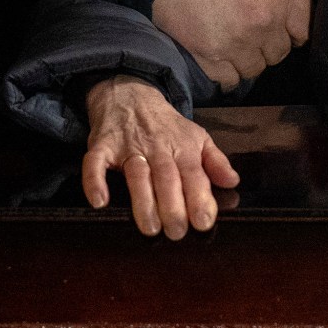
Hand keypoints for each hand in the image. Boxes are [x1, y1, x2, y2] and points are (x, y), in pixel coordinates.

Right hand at [81, 75, 239, 238]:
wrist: (131, 94)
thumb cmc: (167, 125)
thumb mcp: (197, 137)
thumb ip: (216, 161)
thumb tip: (233, 182)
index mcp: (183, 148)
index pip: (194, 175)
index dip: (199, 198)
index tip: (203, 222)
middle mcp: (157, 147)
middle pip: (167, 178)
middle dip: (173, 206)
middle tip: (177, 232)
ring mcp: (128, 146)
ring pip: (137, 175)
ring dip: (143, 201)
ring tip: (150, 228)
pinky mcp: (102, 145)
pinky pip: (95, 163)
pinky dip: (94, 181)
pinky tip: (99, 201)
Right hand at [152, 0, 318, 90]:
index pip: (304, 31)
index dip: (293, 25)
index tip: (280, 15)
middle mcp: (263, 27)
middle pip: (280, 52)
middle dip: (271, 40)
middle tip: (256, 24)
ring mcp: (234, 45)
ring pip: (255, 68)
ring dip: (250, 57)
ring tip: (238, 39)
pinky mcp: (206, 56)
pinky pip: (228, 79)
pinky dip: (226, 71)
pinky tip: (221, 54)